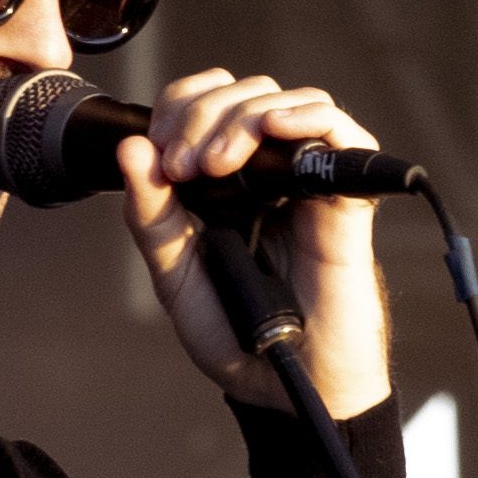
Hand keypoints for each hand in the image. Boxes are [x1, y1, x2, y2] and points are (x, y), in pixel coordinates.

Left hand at [117, 70, 392, 419]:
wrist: (285, 383)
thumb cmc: (238, 335)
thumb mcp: (175, 274)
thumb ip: (150, 216)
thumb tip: (130, 149)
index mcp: (227, 181)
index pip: (207, 104)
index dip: (181, 107)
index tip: (160, 153)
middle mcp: (269, 172)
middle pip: (243, 94)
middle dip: (203, 115)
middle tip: (184, 167)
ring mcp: (309, 181)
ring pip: (285, 101)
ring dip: (243, 117)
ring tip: (217, 164)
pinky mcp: (347, 197)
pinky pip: (340, 131)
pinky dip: (305, 116)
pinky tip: (273, 129)